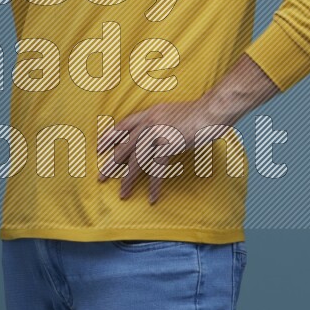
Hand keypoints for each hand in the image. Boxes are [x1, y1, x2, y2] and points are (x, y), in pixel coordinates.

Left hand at [96, 97, 230, 204]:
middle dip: (111, 163)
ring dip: (129, 179)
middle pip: (125, 146)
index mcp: (150, 113)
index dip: (110, 137)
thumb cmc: (197, 113)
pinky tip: (151, 197)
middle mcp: (149, 123)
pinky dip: (154, 185)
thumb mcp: (172, 113)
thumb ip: (161, 122)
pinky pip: (157, 169)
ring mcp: (157, 134)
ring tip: (122, 193)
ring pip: (137, 161)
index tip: (99, 148)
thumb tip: (156, 136)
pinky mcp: (167, 146)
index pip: (123, 125)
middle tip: (101, 177)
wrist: (210, 112)